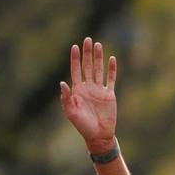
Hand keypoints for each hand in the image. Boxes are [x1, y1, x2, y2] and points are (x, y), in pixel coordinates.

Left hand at [59, 37, 117, 152]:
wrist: (98, 135)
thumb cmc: (82, 126)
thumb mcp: (71, 113)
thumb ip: (66, 98)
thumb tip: (62, 82)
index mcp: (77, 90)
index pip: (76, 70)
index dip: (75, 59)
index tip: (74, 46)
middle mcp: (88, 87)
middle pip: (87, 66)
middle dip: (87, 53)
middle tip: (88, 39)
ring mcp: (99, 90)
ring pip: (99, 69)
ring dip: (98, 57)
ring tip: (98, 44)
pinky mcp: (109, 94)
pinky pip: (111, 79)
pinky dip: (112, 69)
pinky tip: (112, 58)